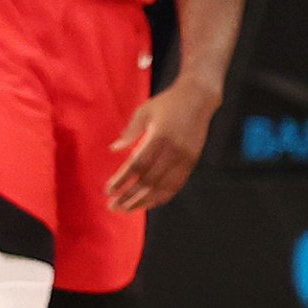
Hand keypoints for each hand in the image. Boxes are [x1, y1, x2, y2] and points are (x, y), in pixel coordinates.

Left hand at [106, 79, 219, 213]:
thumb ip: (130, 131)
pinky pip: (175, 186)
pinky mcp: (191, 163)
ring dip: (143, 201)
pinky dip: (161, 197)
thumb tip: (114, 149)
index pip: (137, 165)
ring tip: (127, 209)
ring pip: (162, 187)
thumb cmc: (168, 103)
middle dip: (129, 196)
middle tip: (113, 206)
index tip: (108, 190)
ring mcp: (184, 159)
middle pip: (148, 181)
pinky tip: (148, 203)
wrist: (199, 98)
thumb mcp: (145, 111)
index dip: (122, 180)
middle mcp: (173, 151)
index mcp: (159, 136)